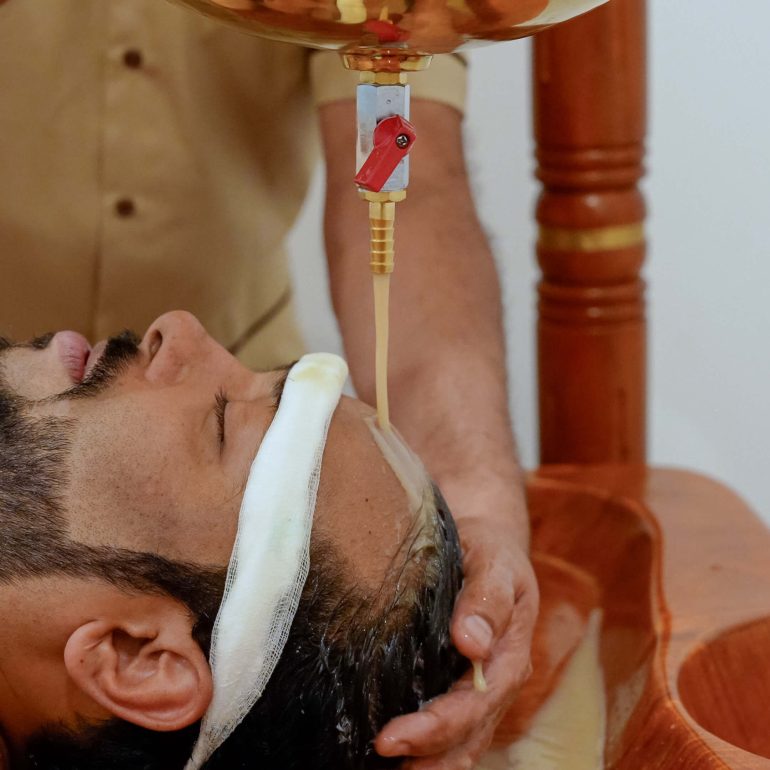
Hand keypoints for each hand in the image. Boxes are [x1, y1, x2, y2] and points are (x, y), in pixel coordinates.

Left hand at [375, 482, 538, 768]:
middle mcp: (497, 684)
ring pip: (460, 744)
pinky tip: (395, 757)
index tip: (390, 738)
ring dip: (427, 764)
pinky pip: (450, 732)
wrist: (488, 546)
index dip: (434, 728)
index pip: (473, 707)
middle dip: (424, 755)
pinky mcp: (460, 688)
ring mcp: (480, 692)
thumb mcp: (496, 561)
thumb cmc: (491, 552)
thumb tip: (471, 642)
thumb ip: (487, 598)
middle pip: (465, 736)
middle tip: (377, 755)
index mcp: (509, 658)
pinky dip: (427, 751)